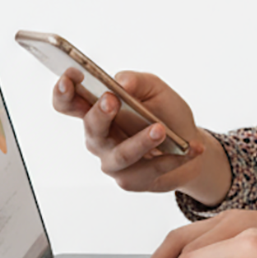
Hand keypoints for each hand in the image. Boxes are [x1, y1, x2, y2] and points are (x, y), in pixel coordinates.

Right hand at [48, 68, 231, 202]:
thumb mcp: (156, 90)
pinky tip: (192, 149)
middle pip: (91, 128)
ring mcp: (113, 162)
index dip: (64, 92)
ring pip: (122, 154)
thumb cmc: (165, 114)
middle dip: (100, 113)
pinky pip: (151, 169)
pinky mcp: (132, 180)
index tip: (70, 77)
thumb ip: (138, 82)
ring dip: (141, 141)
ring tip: (161, 130)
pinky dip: (175, 158)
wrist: (188, 144)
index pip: (69, 103)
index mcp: (97, 111)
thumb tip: (121, 81)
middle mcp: (99, 138)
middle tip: (112, 100)